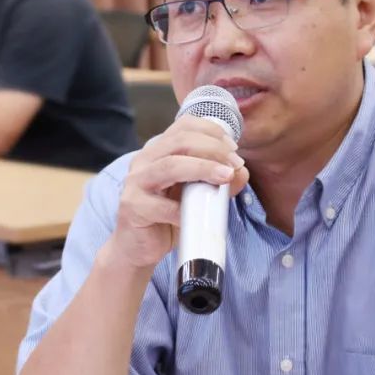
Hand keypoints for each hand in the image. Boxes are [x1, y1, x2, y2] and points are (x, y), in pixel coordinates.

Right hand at [103, 116, 248, 270]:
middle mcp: (144, 161)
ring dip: (203, 168)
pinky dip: (184, 210)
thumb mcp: (197, 196)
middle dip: (213, 149)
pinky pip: (162, 206)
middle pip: (180, 141)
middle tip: (234, 163)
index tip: (233, 148)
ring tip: (225, 176)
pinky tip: (198, 216)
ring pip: (171, 166)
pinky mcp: (133, 207)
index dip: (211, 131)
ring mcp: (136, 183)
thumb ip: (218, 181)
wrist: (139, 248)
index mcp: (159, 151)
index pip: (184, 126)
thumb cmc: (168, 218)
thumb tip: (241, 171)